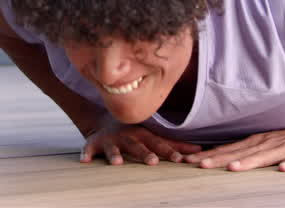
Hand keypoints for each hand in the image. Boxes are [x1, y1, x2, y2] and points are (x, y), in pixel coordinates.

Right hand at [80, 116, 202, 165]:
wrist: (104, 122)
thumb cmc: (135, 133)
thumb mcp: (153, 136)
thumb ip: (175, 145)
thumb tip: (200, 151)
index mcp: (144, 136)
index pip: (159, 144)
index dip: (169, 151)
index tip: (181, 160)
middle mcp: (128, 137)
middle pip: (137, 146)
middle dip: (145, 153)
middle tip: (153, 162)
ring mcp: (110, 140)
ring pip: (113, 148)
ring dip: (115, 155)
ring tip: (117, 163)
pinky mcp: (94, 143)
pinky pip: (89, 148)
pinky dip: (86, 153)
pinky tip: (84, 161)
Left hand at [182, 126, 284, 171]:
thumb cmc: (284, 141)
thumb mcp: (260, 144)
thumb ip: (240, 151)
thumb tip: (214, 156)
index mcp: (254, 142)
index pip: (227, 150)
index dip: (208, 156)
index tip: (189, 161)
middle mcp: (265, 144)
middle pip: (240, 153)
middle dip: (219, 160)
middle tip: (200, 166)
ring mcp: (284, 148)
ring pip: (265, 156)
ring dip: (249, 162)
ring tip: (234, 169)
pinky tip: (284, 169)